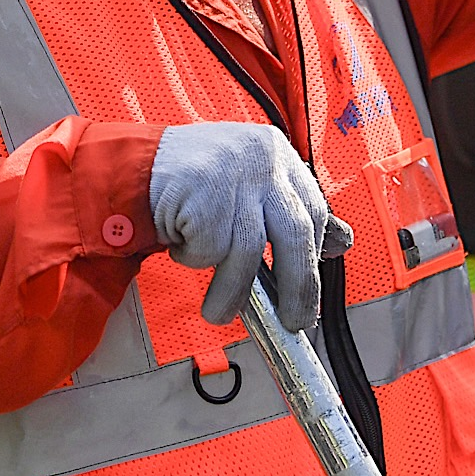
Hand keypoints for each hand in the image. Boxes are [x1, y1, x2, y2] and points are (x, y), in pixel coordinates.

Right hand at [148, 122, 351, 331]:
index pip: (315, 208)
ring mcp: (232, 176)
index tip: (317, 279)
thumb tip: (340, 242)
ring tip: (217, 311)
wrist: (134, 166)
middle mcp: (261, 159)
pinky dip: (194, 260)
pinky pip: (208, 251)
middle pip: (295, 232)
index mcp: (277, 153)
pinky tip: (182, 245)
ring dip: (232, 293)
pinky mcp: (202, 195)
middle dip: (299, 286)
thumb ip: (289, 208)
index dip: (318, 249)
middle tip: (294, 322)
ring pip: (248, 252)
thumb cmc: (196, 182)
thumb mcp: (249, 183)